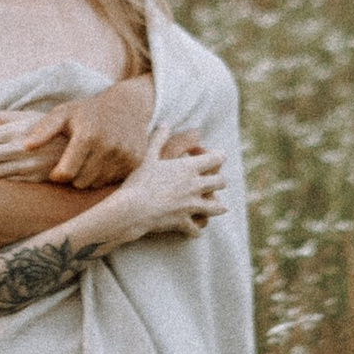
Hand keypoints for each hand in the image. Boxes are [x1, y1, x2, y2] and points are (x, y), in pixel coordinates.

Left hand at [0, 71, 151, 189]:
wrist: (128, 108)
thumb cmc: (86, 111)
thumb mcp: (62, 113)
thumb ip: (38, 127)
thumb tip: (13, 140)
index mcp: (86, 135)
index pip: (64, 173)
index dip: (56, 176)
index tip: (52, 173)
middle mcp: (107, 146)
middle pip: (79, 182)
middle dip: (69, 179)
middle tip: (64, 170)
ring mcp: (123, 155)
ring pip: (94, 185)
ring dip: (84, 180)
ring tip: (79, 168)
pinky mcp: (134, 163)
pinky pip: (110, 183)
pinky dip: (101, 178)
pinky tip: (97, 167)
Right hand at [103, 145, 223, 242]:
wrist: (132, 209)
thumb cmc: (139, 180)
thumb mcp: (148, 156)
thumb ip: (158, 139)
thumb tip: (165, 124)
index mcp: (189, 168)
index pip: (217, 158)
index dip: (215, 155)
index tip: (203, 156)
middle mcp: (195, 186)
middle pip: (221, 182)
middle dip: (219, 180)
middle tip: (212, 180)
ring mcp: (191, 206)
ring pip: (217, 207)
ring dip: (218, 206)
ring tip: (218, 206)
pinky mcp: (184, 222)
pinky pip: (197, 229)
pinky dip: (196, 229)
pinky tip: (195, 229)